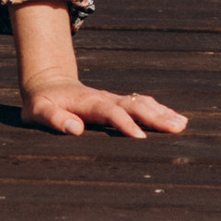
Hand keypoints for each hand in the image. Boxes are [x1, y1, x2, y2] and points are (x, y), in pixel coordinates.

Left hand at [22, 81, 189, 139]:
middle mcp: (104, 98)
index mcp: (87, 102)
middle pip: (133, 105)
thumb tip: (73, 128)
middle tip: (177, 128)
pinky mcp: (117, 102)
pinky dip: (159, 110)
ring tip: (182, 124)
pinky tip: (175, 118)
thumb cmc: (41, 102)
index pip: (110, 112)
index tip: (140, 137)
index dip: (124, 123)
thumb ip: (53, 118)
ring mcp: (112, 98)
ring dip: (162, 112)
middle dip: (155, 116)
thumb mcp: (38, 111)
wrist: (47, 82)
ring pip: (141, 103)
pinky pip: (141, 104)